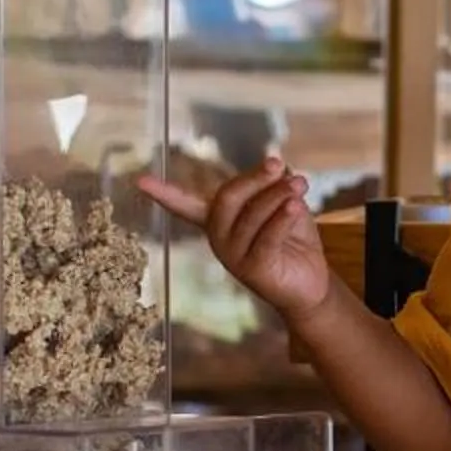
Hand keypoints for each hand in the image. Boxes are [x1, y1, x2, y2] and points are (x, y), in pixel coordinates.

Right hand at [139, 160, 330, 319]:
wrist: (311, 284)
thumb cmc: (293, 241)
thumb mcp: (285, 205)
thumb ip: (275, 186)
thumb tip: (276, 166)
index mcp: (218, 220)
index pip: (186, 205)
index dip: (165, 194)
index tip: (140, 181)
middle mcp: (219, 238)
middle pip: (227, 197)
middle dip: (254, 177)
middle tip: (278, 165)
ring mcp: (233, 256)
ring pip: (252, 213)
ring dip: (278, 194)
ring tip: (301, 185)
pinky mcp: (253, 269)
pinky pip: (267, 236)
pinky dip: (283, 217)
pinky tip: (297, 205)